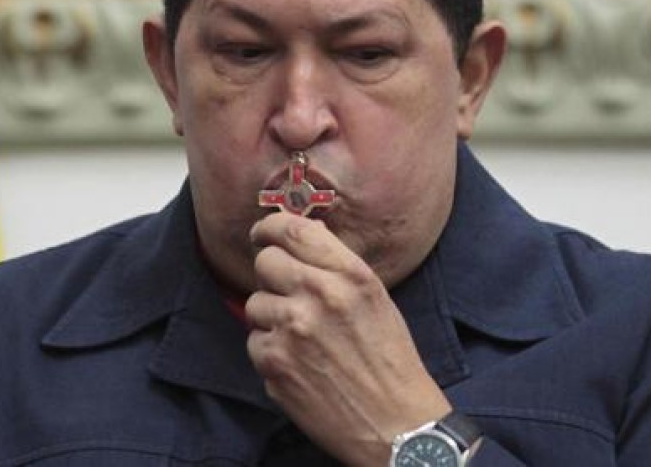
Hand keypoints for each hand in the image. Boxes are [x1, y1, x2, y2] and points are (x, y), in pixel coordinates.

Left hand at [246, 213, 451, 466]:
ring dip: (271, 318)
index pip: (293, 230)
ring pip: (255, 304)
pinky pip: (254, 342)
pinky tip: (299, 364)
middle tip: (288, 294)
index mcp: (350, 275)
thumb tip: (297, 237)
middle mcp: (320, 294)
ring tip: (302, 339)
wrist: (396, 424)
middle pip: (265, 262)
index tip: (262, 234)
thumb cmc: (390, 361)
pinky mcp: (275, 363)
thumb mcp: (375, 298)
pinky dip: (270, 352)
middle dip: (272, 276)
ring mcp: (293, 329)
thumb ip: (336, 267)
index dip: (269, 227)